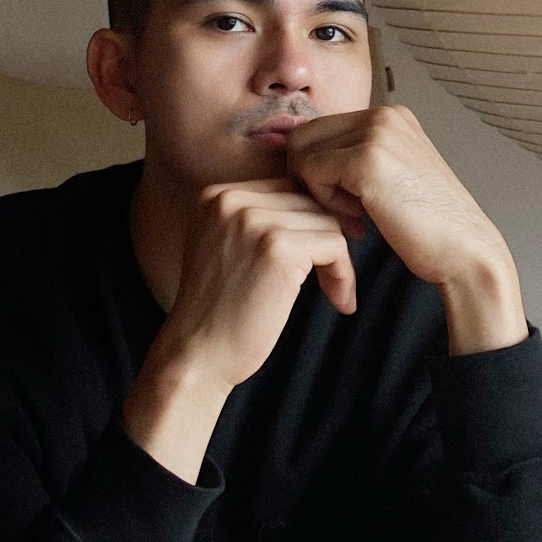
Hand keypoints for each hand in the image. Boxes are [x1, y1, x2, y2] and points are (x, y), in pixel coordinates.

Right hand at [159, 178, 356, 390]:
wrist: (198, 353)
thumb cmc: (219, 308)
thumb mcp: (226, 244)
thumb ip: (258, 217)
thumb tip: (321, 202)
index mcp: (216, 194)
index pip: (285, 188)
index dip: (307, 221)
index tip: (318, 254)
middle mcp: (231, 199)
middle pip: (307, 200)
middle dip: (325, 238)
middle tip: (331, 276)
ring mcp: (254, 221)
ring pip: (325, 221)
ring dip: (337, 259)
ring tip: (334, 292)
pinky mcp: (278, 247)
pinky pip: (334, 245)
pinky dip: (343, 273)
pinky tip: (338, 299)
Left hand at [287, 105, 527, 352]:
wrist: (465, 252)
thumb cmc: (425, 224)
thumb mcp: (383, 177)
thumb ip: (345, 157)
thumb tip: (284, 145)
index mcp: (388, 115)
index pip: (316, 129)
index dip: (317, 168)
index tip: (344, 201)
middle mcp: (383, 114)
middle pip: (303, 136)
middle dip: (311, 177)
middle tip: (343, 211)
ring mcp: (377, 133)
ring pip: (302, 153)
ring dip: (318, 191)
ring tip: (354, 216)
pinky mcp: (368, 158)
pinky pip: (311, 171)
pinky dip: (324, 200)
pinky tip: (358, 219)